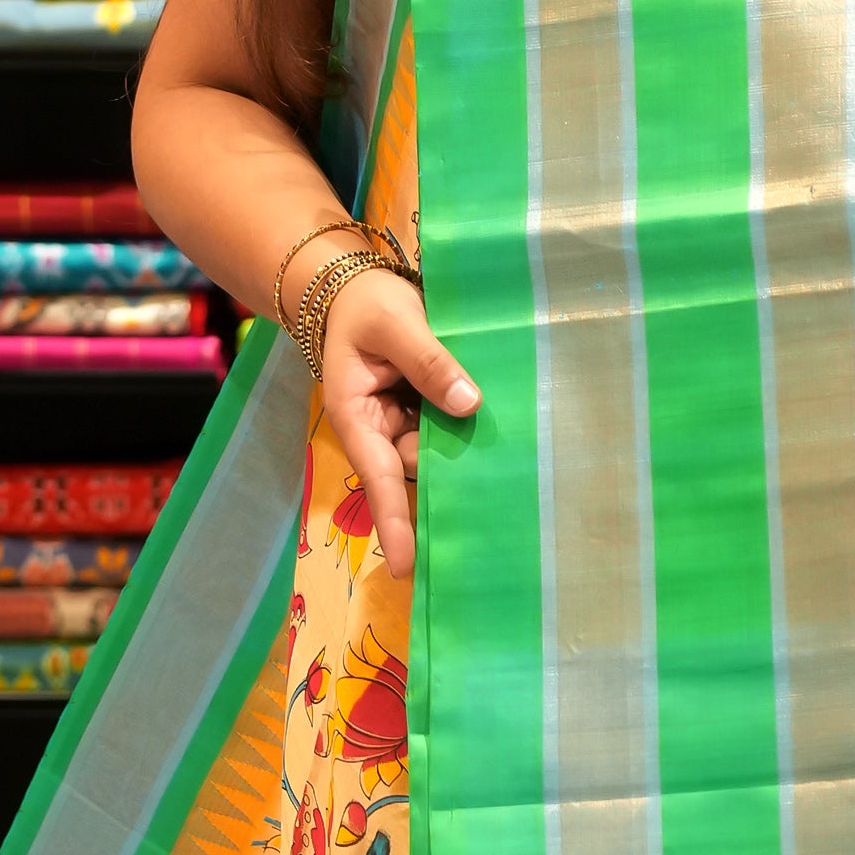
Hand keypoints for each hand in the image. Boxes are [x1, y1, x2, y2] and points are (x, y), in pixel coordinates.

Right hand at [316, 262, 478, 579]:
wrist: (353, 287)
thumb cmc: (363, 305)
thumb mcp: (394, 324)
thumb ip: (429, 361)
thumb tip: (468, 403)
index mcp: (358, 419)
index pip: (381, 479)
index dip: (396, 523)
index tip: (409, 567)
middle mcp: (381, 433)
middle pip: (420, 469)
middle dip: (450, 474)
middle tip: (490, 476)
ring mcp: (404, 425)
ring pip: (440, 451)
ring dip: (465, 447)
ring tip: (502, 444)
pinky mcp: (424, 414)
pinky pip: (449, 430)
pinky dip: (466, 428)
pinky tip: (499, 429)